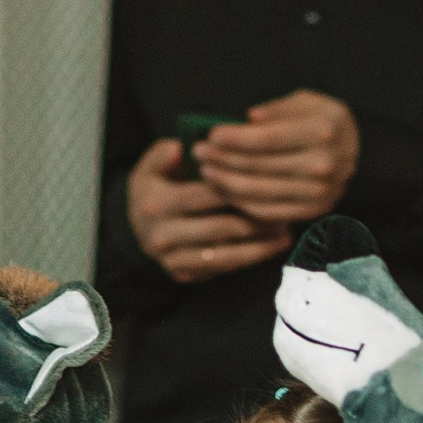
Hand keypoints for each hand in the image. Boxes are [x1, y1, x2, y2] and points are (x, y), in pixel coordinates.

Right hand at [125, 138, 287, 285]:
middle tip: (286, 212)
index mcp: (157, 203)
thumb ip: (165, 152)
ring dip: (260, 246)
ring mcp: (172, 259)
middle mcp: (163, 235)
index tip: (267, 184)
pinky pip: (222, 268)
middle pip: (221, 227)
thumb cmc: (154, 187)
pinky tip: (269, 247)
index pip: (205, 195)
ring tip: (285, 234)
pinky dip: (248, 258)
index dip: (238, 189)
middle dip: (257, 220)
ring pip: (226, 255)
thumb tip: (180, 148)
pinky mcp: (182, 274)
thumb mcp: (151, 163)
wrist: (136, 225)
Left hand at [194, 93, 360, 229]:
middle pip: (259, 167)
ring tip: (206, 172)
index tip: (210, 135)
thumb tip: (246, 120)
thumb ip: (276, 109)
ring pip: (259, 192)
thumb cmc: (324, 122)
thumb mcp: (306, 101)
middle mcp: (323, 164)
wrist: (358, 152)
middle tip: (199, 154)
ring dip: (226, 184)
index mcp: (321, 131)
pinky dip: (242, 203)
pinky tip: (225, 191)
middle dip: (222, 160)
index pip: (266, 139)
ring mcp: (320, 192)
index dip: (233, 139)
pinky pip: (269, 212)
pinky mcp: (313, 211)